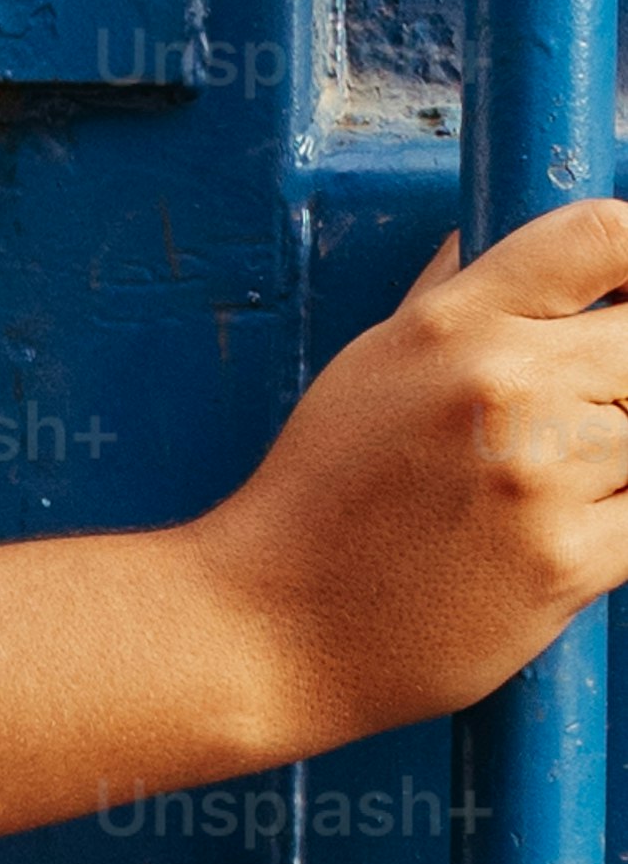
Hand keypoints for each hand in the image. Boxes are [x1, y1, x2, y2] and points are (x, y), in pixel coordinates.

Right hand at [187, 198, 627, 753]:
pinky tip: (562, 538)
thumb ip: (449, 300)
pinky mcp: (566, 562)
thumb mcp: (369, 367)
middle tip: (584, 423)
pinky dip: (619, 530)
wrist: (271, 627)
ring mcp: (538, 473)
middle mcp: (500, 381)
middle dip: (625, 386)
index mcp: (452, 323)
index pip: (604, 237)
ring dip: (620, 466)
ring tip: (555, 493)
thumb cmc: (319, 499)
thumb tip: (490, 242)